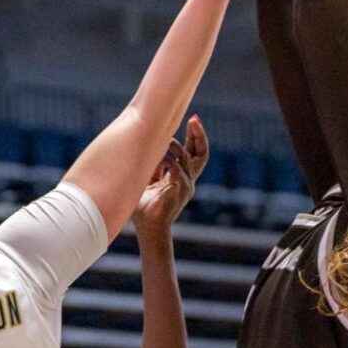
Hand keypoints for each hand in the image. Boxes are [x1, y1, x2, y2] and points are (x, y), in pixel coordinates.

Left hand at [133, 117, 208, 231]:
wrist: (148, 228)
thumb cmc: (145, 206)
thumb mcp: (148, 179)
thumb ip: (153, 164)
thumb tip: (149, 144)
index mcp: (182, 175)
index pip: (195, 152)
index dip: (195, 136)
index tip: (193, 119)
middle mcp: (188, 180)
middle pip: (202, 153)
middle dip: (199, 135)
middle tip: (194, 119)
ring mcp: (186, 186)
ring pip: (188, 160)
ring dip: (177, 147)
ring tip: (167, 140)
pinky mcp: (180, 193)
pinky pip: (179, 173)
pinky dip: (171, 162)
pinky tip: (162, 156)